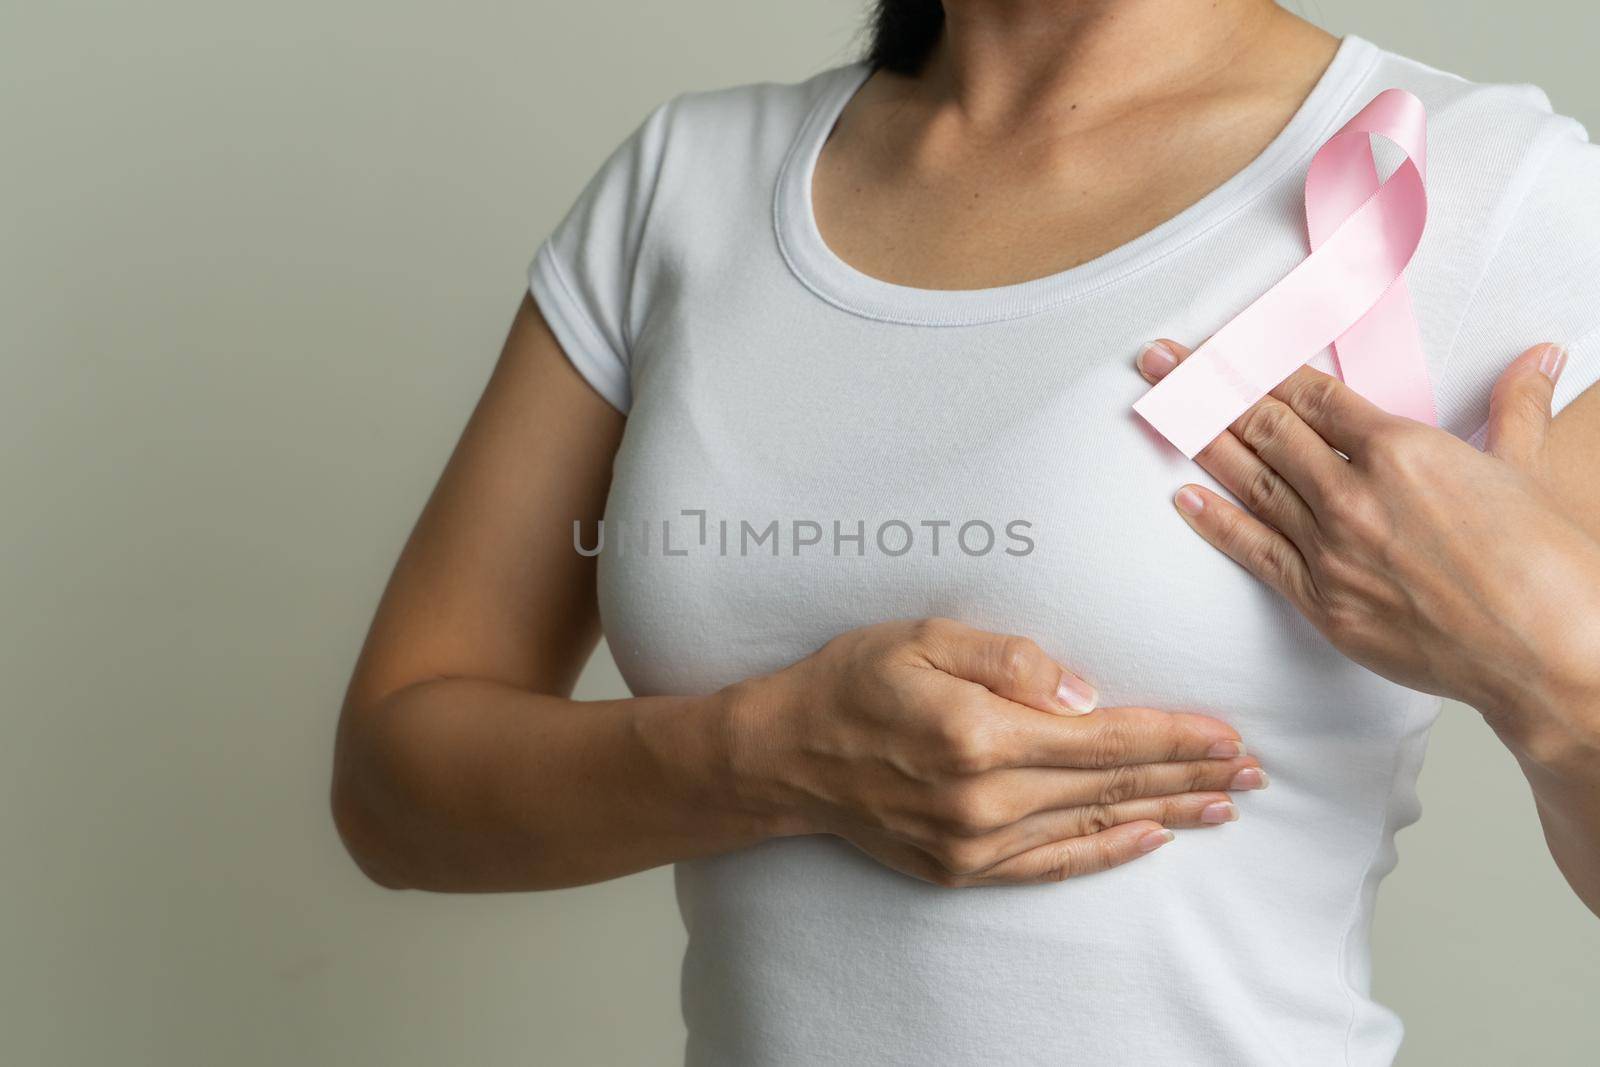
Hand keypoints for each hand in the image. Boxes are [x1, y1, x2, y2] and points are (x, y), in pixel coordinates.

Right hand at [723, 617, 1264, 886]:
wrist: (784, 754)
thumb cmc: (853, 682)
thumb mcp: (922, 637)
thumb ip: (1011, 659)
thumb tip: (1089, 693)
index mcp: (982, 734)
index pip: (1106, 736)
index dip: (1175, 735)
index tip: (1229, 733)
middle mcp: (986, 798)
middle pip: (1113, 784)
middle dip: (1191, 775)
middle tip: (1254, 771)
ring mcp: (973, 843)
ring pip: (1093, 825)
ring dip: (1165, 813)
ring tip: (1224, 805)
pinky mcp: (960, 869)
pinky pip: (1051, 865)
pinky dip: (1105, 852)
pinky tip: (1149, 839)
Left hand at [1136, 338, 1599, 762]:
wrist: (1548, 656)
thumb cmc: (1550, 568)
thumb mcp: (1530, 470)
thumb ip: (1516, 410)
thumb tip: (1540, 359)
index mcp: (1403, 450)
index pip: (1317, 397)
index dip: (1269, 370)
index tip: (1234, 352)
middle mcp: (1355, 493)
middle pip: (1269, 429)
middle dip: (1212, 388)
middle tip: (1167, 361)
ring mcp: (1332, 549)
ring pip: (1252, 482)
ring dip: (1201, 440)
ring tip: (1160, 407)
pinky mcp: (1322, 603)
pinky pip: (1255, 552)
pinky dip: (1216, 521)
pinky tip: (1184, 496)